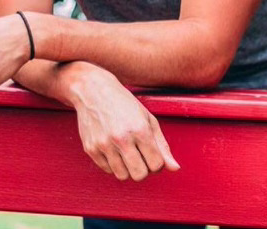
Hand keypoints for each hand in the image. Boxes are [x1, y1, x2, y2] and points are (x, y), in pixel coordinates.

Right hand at [55, 62, 179, 181]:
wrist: (93, 90)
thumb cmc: (123, 103)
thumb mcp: (147, 118)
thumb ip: (162, 145)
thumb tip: (175, 169)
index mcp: (140, 129)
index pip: (156, 165)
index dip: (157, 162)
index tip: (152, 153)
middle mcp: (121, 138)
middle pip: (140, 175)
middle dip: (143, 169)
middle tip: (140, 155)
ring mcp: (104, 144)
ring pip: (123, 176)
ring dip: (127, 168)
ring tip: (126, 151)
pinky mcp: (91, 149)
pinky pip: (107, 170)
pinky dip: (113, 164)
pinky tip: (113, 148)